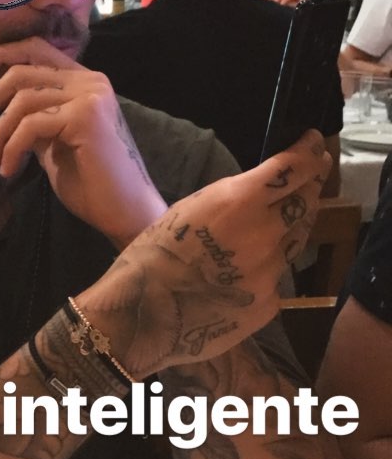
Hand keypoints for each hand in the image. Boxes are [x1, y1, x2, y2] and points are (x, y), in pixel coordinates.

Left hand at [0, 37, 166, 247]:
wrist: (123, 210)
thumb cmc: (90, 183)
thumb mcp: (54, 141)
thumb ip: (35, 118)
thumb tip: (0, 110)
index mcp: (85, 82)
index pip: (37, 50)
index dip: (2, 53)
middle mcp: (90, 81)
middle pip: (21, 73)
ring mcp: (89, 96)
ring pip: (21, 100)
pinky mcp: (85, 117)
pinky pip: (30, 125)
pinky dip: (12, 148)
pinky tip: (9, 171)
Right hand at [76, 130, 330, 373]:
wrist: (144, 313)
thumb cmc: (154, 253)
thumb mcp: (192, 209)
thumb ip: (235, 201)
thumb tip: (261, 196)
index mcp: (241, 201)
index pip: (292, 168)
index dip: (308, 153)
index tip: (314, 144)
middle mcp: (265, 233)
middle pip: (306, 203)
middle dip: (309, 188)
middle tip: (310, 180)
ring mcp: (271, 272)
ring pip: (295, 242)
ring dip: (291, 228)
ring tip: (282, 222)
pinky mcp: (269, 303)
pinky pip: (276, 279)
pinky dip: (266, 271)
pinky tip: (245, 273)